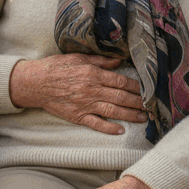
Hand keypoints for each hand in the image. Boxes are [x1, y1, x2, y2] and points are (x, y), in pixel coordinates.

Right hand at [8, 54, 146, 134]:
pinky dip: (109, 128)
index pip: (121, 81)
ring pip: (113, 111)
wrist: (36, 83)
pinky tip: (120, 131)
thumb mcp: (79, 57)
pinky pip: (96, 124)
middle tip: (152, 106)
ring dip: (130, 115)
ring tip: (143, 118)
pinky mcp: (78, 116)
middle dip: (138, 102)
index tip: (148, 89)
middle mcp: (92, 90)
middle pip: (120, 97)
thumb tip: (118, 59)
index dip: (136, 87)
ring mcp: (85, 105)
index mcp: (93, 74)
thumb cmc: (57, 67)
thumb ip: (100, 60)